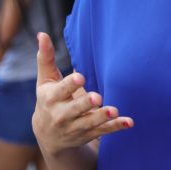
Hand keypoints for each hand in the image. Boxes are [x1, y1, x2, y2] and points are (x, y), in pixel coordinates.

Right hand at [32, 33, 132, 156]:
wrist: (48, 136)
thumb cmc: (49, 99)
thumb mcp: (45, 80)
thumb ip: (46, 58)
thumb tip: (41, 34)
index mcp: (51, 98)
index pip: (61, 90)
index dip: (70, 84)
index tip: (80, 77)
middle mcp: (61, 115)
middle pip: (74, 109)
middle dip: (85, 104)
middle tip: (97, 97)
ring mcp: (75, 127)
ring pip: (89, 123)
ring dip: (102, 117)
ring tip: (114, 110)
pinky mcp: (87, 135)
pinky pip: (103, 131)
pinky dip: (116, 127)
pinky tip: (129, 122)